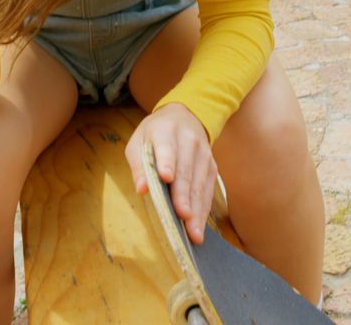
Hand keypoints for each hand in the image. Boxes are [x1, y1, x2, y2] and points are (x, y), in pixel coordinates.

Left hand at [125, 103, 217, 243]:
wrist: (185, 117)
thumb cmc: (155, 134)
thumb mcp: (139, 141)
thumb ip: (139, 164)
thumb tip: (141, 189)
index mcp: (165, 131)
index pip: (167, 148)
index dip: (167, 162)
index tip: (166, 178)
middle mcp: (188, 141)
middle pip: (186, 171)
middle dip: (184, 196)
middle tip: (182, 217)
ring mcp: (204, 154)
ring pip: (200, 184)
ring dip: (197, 209)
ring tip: (194, 233)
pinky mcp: (212, 166)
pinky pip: (208, 190)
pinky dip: (204, 209)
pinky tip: (199, 226)